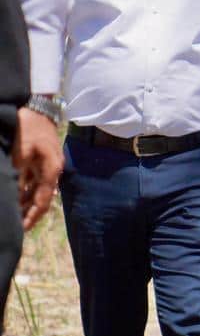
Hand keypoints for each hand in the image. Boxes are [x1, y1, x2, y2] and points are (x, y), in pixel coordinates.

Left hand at [12, 107, 62, 229]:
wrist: (36, 105)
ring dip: (25, 201)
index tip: (20, 230)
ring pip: (36, 189)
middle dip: (28, 212)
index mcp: (51, 170)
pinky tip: (14, 195)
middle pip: (41, 197)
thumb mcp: (20, 153)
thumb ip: (18, 176)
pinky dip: (23, 188)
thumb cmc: (28, 128)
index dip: (31, 217)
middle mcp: (52, 170)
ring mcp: (46, 163)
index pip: (42, 201)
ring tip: (13, 214)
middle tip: (15, 225)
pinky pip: (32, 179)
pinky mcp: (39, 158)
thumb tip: (14, 196)